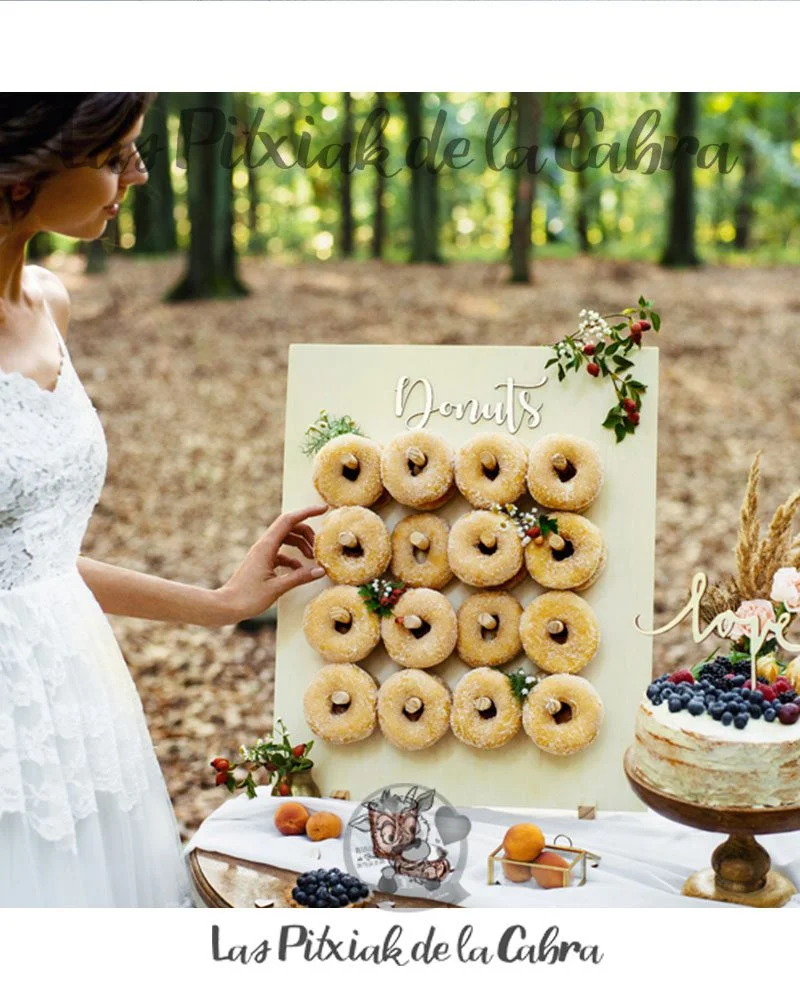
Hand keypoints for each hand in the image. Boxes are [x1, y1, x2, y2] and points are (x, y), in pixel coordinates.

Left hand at [214, 504, 327, 624]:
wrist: (226, 606)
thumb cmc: (248, 598)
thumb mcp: (277, 588)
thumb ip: (300, 577)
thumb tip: (320, 570)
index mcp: (267, 546)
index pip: (289, 520)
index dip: (307, 512)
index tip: (323, 509)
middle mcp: (264, 546)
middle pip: (289, 527)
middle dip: (306, 532)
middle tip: (319, 546)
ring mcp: (262, 553)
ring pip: (285, 539)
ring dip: (300, 545)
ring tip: (311, 558)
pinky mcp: (261, 562)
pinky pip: (280, 552)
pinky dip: (292, 557)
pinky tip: (299, 570)